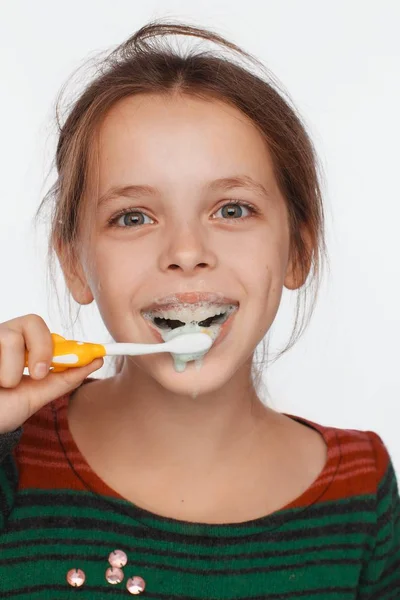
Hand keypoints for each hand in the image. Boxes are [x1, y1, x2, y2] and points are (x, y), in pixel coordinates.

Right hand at [0, 314, 102, 433]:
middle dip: (42, 348)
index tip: (77, 358)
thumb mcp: (37, 395)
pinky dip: (0, 373)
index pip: (40, 328)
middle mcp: (2, 337)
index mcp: (20, 346)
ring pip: (11, 337)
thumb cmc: (1, 408)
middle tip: (38, 374)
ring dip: (12, 371)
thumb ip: (65, 378)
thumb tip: (96, 360)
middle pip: (31, 321)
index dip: (57, 342)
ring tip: (2, 384)